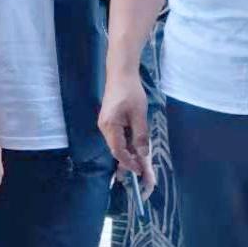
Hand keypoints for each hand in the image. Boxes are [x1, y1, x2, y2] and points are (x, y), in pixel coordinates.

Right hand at [99, 71, 155, 196]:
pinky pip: (118, 137)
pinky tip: (136, 148)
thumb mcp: (139, 114)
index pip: (118, 151)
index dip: (129, 163)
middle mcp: (104, 128)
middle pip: (116, 150)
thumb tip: (142, 155)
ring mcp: (106, 124)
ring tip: (142, 164)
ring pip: (117, 144)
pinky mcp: (109, 121)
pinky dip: (127, 144)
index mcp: (109, 126)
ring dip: (129, 153)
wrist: (121, 73)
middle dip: (130, 162)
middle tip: (144, 173)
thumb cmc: (131, 91)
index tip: (141, 171)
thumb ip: (140, 136)